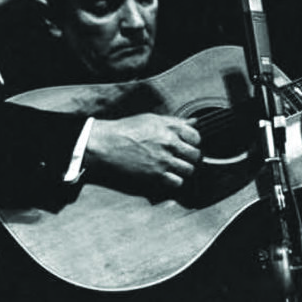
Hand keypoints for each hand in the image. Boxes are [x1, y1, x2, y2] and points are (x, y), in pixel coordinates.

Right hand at [85, 113, 200, 189]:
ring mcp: (164, 160)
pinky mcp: (156, 175)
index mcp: (170, 128)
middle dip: (190, 157)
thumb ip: (174, 122)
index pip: (196, 137)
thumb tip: (193, 122)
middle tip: (181, 158)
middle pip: (195, 155)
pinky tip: (166, 176)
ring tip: (173, 168)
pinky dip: (174, 181)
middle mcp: (170, 144)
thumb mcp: (150, 119)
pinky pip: (177, 182)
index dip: (192, 142)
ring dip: (183, 170)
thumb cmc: (125, 130)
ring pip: (189, 170)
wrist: (105, 145)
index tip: (186, 145)